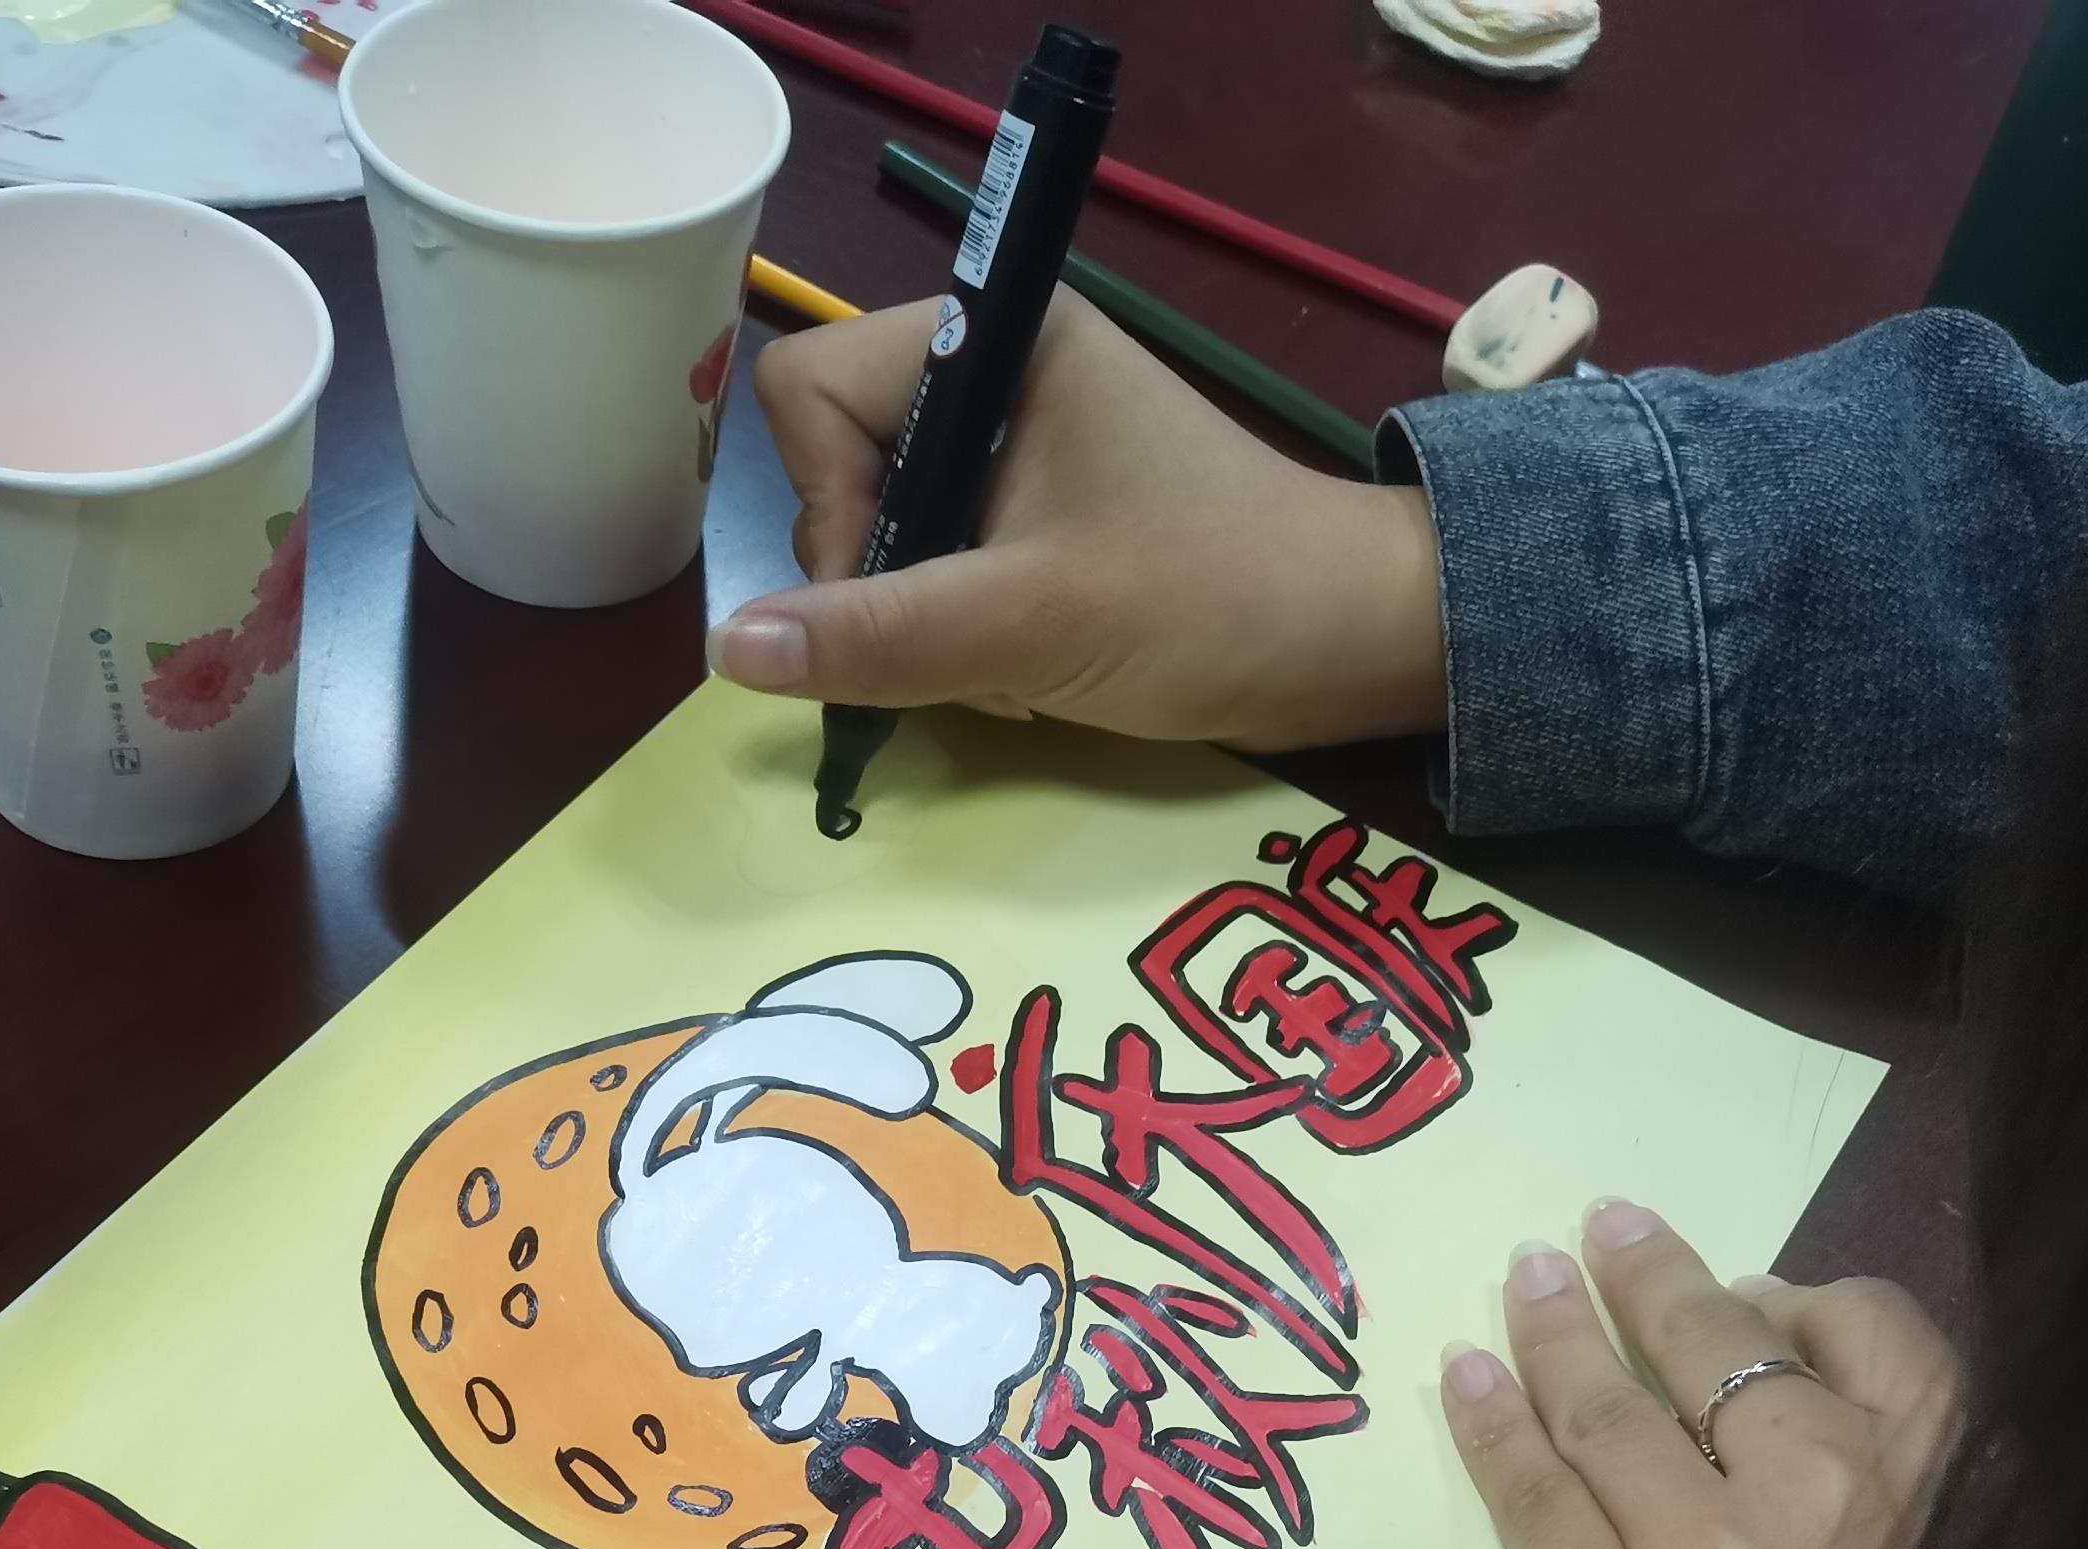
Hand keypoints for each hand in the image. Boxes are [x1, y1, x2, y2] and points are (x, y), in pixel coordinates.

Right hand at [711, 289, 1449, 752]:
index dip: (829, 500)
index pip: (810, 390)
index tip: (899, 580)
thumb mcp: (1034, 623)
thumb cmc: (1214, 602)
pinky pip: (935, 567)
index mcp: (998, 341)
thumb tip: (728, 647)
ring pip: (882, 531)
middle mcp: (995, 374)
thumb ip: (878, 633)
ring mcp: (1014, 447)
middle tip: (962, 640)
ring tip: (1010, 663)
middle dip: (882, 573)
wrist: (1359, 643)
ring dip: (923, 619)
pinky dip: (957, 632)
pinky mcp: (1033, 514)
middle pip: (837, 467)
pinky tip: (1021, 668)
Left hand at [1443, 1201, 1960, 1548]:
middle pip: (1718, 1343)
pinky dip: (1489, 1418)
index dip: (1791, 1295)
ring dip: (1554, 1325)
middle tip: (1603, 1230)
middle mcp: (1833, 1497)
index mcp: (1944, 1487)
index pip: (1865, 1325)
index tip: (1745, 1288)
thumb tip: (1786, 1355)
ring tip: (1524, 1274)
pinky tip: (1465, 1371)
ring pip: (1609, 1402)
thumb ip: (1905, 1482)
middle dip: (1651, 1277)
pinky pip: (1532, 1488)